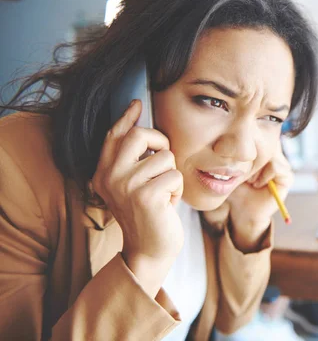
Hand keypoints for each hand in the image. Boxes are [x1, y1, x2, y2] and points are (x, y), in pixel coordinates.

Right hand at [91, 100, 183, 296]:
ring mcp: (126, 185)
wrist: (150, 251)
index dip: (126, 117)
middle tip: (164, 162)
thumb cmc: (149, 213)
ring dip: (172, 176)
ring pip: (165, 156)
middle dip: (160, 142)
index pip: (114, 135)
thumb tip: (143, 123)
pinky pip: (175, 175)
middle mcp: (109, 176)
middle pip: (139, 135)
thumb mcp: (134, 184)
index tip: (136, 103)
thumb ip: (133, 159)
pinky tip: (167, 205)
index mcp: (103, 172)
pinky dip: (177, 190)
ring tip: (163, 195)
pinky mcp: (146, 196)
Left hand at [226, 142, 293, 251]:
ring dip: (257, 169)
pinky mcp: (287, 177)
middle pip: (267, 144)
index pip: (261, 135)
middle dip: (252, 159)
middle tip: (245, 174)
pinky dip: (264, 176)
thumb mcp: (235, 165)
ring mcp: (283, 166)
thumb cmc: (236, 186)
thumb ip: (240, 150)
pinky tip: (257, 184)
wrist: (241, 209)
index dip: (249, 147)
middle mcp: (276, 156)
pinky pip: (276, 167)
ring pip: (271, 155)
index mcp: (265, 150)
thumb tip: (239, 133)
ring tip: (251, 180)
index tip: (240, 163)